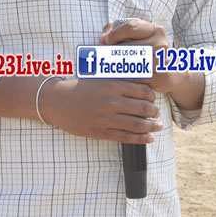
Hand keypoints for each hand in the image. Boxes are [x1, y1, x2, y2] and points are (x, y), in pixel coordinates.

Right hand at [38, 78, 160, 143]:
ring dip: (152, 126)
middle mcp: (112, 102)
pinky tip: (150, 138)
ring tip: (158, 126)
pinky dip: (141, 138)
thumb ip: (119, 80)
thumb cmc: (79, 87)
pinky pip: (126, 137)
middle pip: (143, 108)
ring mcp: (107, 118)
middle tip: (157, 113)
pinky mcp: (101, 132)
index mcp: (112, 85)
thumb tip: (140, 82)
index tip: (153, 98)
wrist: (57, 101)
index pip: (143, 91)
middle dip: (154, 111)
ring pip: (137, 124)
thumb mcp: (99, 78)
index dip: (152, 96)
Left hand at [98, 19, 204, 111]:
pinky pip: (135, 77)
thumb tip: (102, 38)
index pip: (131, 27)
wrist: (172, 73)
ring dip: (115, 66)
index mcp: (155, 30)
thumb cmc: (150, 53)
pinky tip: (119, 78)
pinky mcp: (160, 76)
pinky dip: (125, 78)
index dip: (115, 34)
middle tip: (102, 57)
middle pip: (128, 46)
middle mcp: (161, 43)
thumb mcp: (141, 38)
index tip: (105, 40)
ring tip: (108, 68)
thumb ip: (119, 32)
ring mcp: (162, 60)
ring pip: (130, 63)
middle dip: (111, 52)